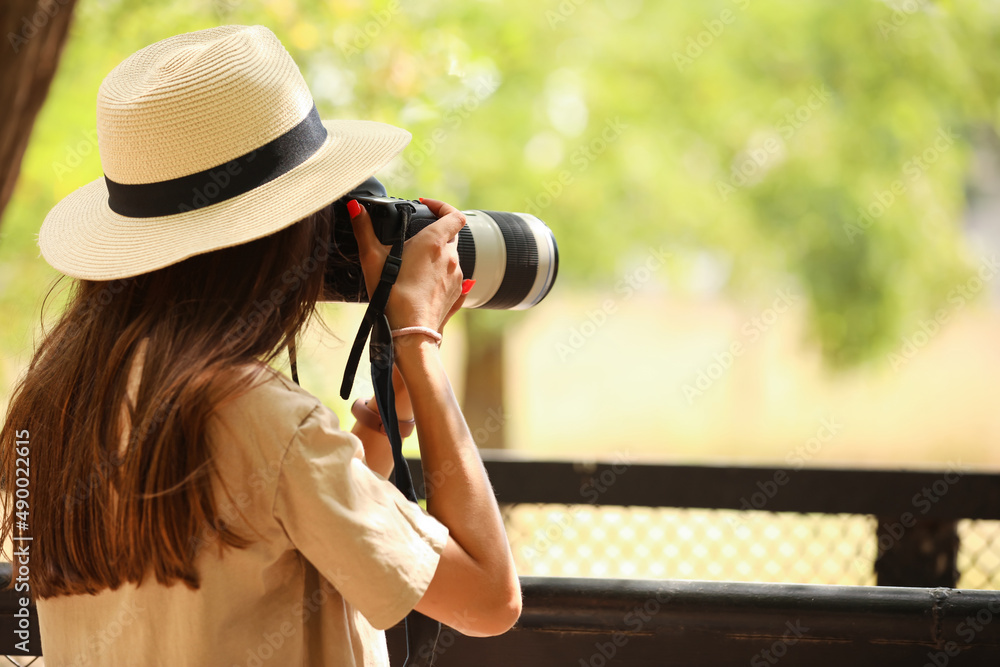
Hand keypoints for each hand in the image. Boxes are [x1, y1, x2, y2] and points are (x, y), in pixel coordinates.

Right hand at [349, 197, 466, 332]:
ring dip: (437, 256)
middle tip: (415, 238)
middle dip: (435, 232)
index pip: (454, 215)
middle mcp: (450, 257)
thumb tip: (353, 207)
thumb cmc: (392, 296)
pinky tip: (423, 282)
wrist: (410, 333)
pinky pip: (452, 278)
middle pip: (451, 235)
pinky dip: (440, 275)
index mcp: (435, 242)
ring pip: (451, 257)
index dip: (442, 206)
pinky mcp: (456, 295)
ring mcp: (456, 277)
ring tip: (414, 264)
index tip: (427, 207)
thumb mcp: (371, 258)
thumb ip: (363, 229)